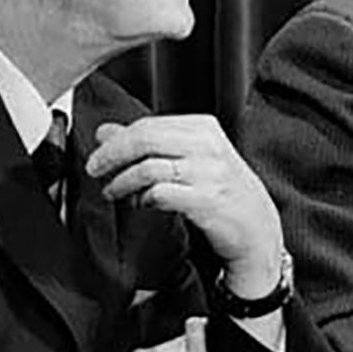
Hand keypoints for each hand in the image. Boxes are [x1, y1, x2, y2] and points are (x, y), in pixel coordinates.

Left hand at [86, 116, 283, 296]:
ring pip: (149, 167)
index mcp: (204, 127)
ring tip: (114, 192)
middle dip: (112, 155)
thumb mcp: (188, 158)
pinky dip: (143, 199)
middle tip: (96, 170)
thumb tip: (105, 132)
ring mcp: (209, 173)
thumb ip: (148, 143)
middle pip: (145, 139)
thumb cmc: (222, 190)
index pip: (148, 124)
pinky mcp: (207, 200)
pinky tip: (142, 204)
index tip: (99, 155)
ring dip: (123, 183)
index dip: (116, 140)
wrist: (257, 227)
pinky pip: (161, 194)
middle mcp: (208, 146)